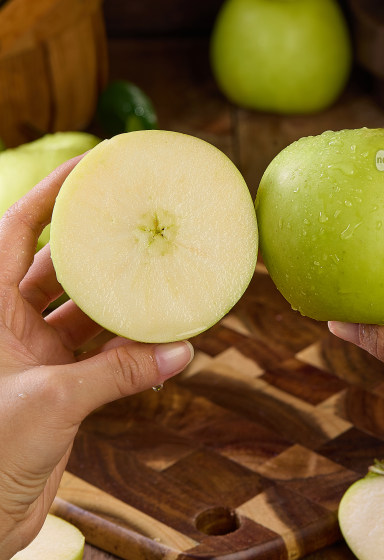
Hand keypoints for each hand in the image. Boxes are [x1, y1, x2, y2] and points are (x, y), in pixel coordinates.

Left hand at [0, 157, 193, 558]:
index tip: (90, 165)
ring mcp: (35, 355)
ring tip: (162, 275)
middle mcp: (10, 325)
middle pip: (58, 264)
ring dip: (122, 301)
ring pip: (86, 312)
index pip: (16, 230)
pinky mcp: (58, 387)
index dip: (50, 193)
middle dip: (97, 242)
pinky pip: (101, 354)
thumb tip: (182, 351)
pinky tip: (165, 339)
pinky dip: (131, 348)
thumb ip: (119, 374)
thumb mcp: (52, 402)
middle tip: (138, 216)